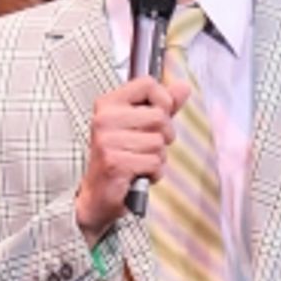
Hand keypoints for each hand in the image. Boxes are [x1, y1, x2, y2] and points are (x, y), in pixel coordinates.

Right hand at [75, 75, 190, 241]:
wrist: (98, 195)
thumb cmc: (120, 159)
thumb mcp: (141, 127)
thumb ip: (162, 106)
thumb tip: (183, 87)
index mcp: (109, 103)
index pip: (148, 84)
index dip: (164, 101)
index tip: (159, 116)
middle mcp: (104, 119)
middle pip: (159, 116)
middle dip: (163, 137)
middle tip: (147, 148)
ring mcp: (108, 141)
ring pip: (158, 143)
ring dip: (157, 158)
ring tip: (140, 163)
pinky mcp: (115, 163)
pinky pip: (154, 163)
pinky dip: (154, 173)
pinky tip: (139, 175)